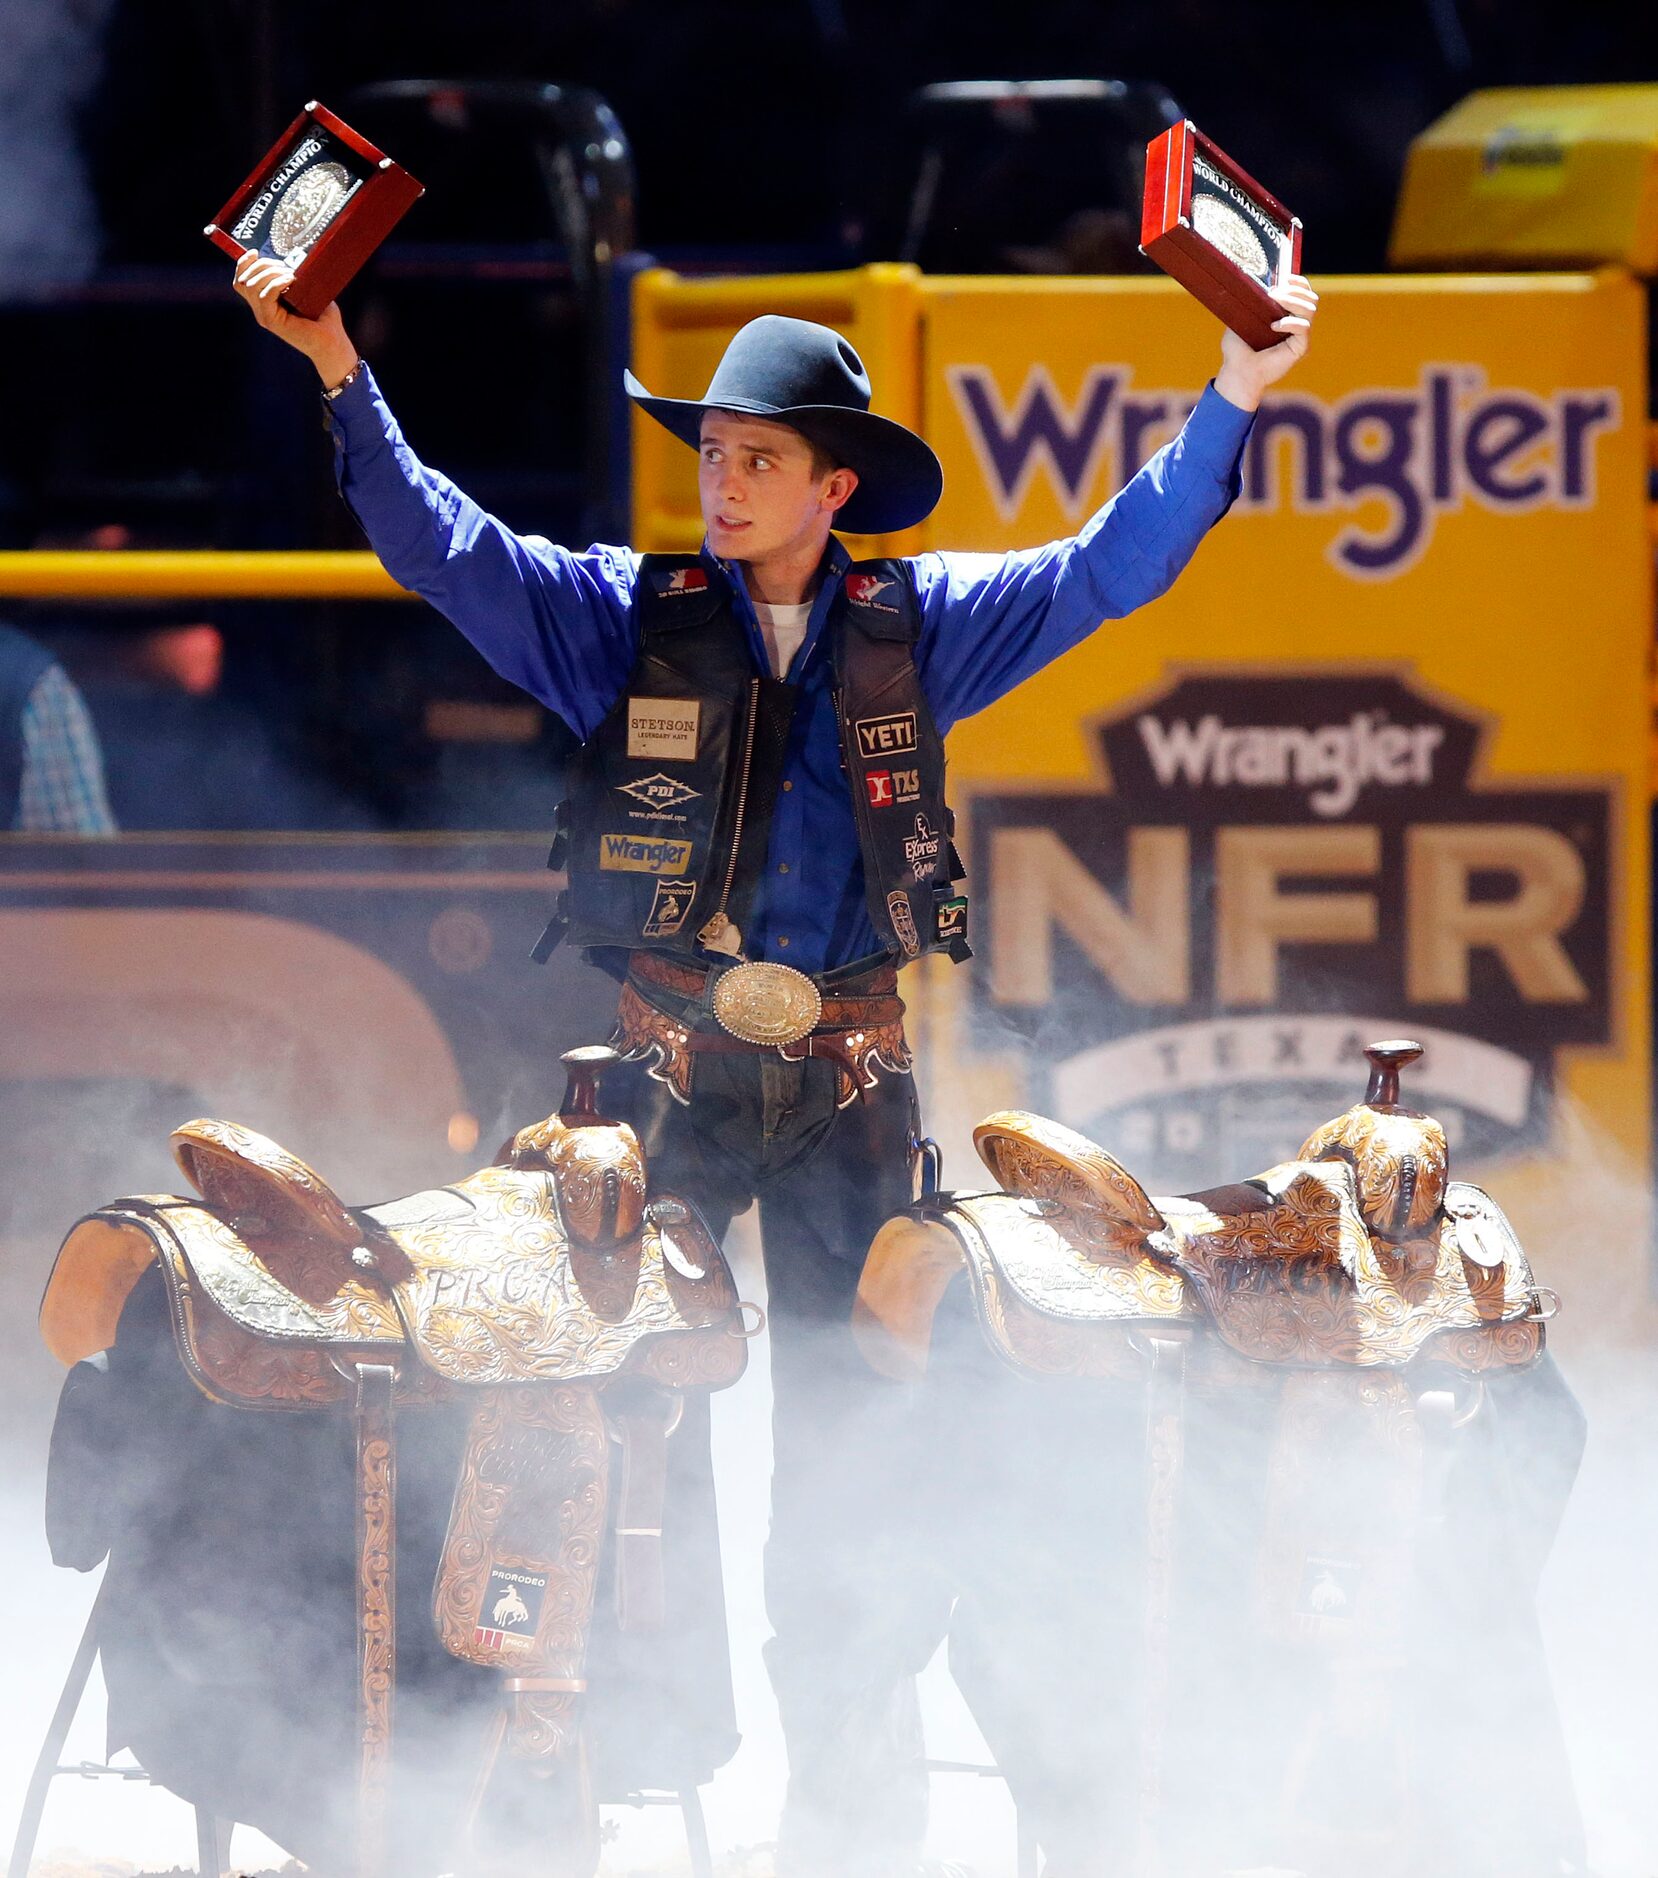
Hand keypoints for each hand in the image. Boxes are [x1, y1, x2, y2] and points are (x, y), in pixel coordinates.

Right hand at [232, 251, 359, 389]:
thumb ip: (295, 275)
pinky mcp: (273, 323)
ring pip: (251, 286)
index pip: (241, 279)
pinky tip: (291, 281)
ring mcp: (265, 317)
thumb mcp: (308, 290)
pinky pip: (265, 297)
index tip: (256, 252)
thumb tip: (293, 256)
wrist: (333, 342)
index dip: (244, 263)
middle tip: (285, 266)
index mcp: (264, 301)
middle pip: (243, 279)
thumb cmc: (324, 317)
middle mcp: (261, 309)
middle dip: (262, 265)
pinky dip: (276, 283)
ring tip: (291, 275)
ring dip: (270, 273)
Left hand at [1213, 273, 1317, 411]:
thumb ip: (1248, 303)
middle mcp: (1296, 324)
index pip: (1304, 294)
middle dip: (1294, 291)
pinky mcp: (1301, 348)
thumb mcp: (1240, 319)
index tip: (1285, 277)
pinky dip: (1290, 322)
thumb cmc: (1237, 350)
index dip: (1299, 283)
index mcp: (1286, 315)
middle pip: (1311, 299)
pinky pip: (1304, 327)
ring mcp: (1300, 337)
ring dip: (1292, 302)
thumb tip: (1250, 284)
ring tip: (1274, 302)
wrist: (1237, 372)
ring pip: (1310, 310)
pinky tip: (1274, 326)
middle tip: (1274, 293)